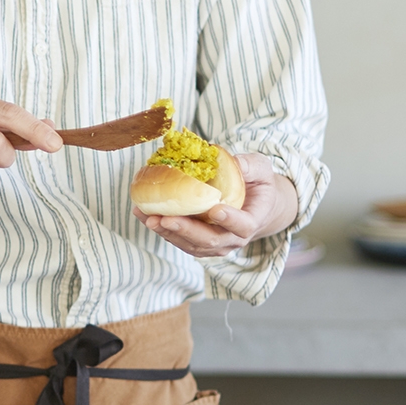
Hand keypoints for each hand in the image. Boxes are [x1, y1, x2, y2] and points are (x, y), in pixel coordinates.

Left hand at [135, 152, 296, 258]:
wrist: (257, 206)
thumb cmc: (258, 185)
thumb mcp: (261, 170)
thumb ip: (250, 166)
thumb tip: (232, 160)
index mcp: (252, 221)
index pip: (243, 225)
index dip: (230, 220)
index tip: (215, 209)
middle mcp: (233, 239)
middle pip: (210, 239)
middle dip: (186, 229)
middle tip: (165, 218)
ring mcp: (216, 244)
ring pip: (191, 244)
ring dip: (168, 232)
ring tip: (147, 218)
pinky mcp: (199, 243)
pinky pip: (180, 240)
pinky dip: (162, 229)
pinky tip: (144, 215)